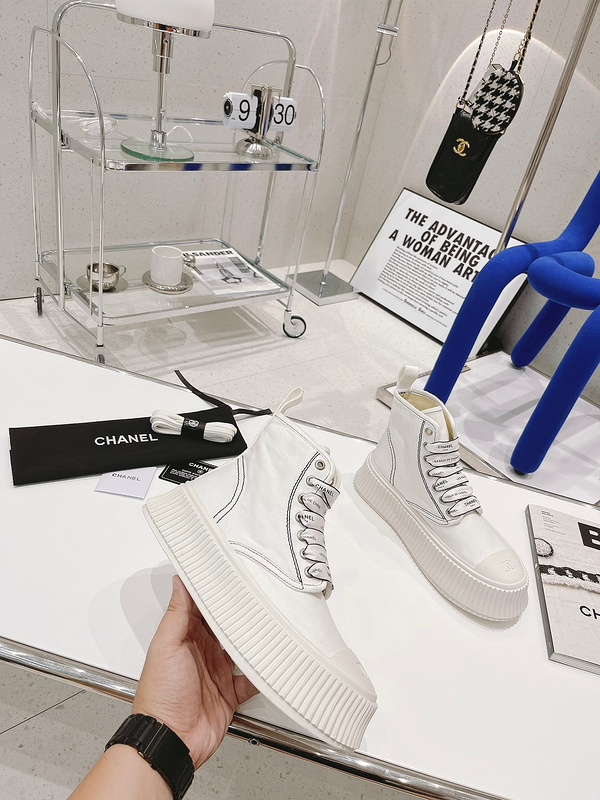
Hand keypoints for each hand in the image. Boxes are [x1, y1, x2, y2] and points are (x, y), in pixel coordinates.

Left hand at [133, 575, 257, 768]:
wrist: (170, 740)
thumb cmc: (160, 695)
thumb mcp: (166, 646)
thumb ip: (176, 613)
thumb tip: (179, 581)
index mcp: (184, 638)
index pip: (201, 607)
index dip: (214, 591)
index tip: (229, 573)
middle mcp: (202, 652)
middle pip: (225, 627)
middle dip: (240, 613)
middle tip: (258, 595)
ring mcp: (217, 673)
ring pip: (241, 649)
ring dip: (254, 640)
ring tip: (270, 624)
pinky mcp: (230, 694)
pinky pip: (252, 680)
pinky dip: (263, 673)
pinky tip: (274, 663)